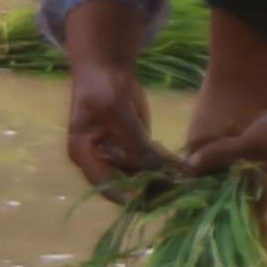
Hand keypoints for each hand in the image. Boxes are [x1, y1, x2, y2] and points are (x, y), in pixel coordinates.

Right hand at [65, 69, 180, 192]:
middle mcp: (100, 160)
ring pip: (140, 176)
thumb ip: (133, 141)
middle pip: (124, 184)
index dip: (127, 196)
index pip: (104, 185)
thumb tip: (155, 170)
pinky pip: (151, 162)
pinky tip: (181, 167)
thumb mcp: (115, 111)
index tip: (152, 202)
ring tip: (183, 181)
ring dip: (160, 179)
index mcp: (84, 155)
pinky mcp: (135, 146)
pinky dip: (165, 165)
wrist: (107, 65)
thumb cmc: (101, 86)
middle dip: (149, 188)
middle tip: (175, 191)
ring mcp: (119, 154)